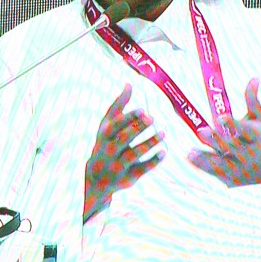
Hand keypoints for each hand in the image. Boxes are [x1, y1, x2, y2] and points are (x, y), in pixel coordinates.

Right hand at [84, 85, 164, 222]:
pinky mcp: (128, 177)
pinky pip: (142, 169)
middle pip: (124, 139)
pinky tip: (164, 151)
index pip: (115, 125)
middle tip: (153, 119)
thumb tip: (129, 83)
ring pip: (134, 154)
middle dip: (138, 128)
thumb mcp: (107, 125)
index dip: (129, 118)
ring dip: (150, 143)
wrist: (96, 178)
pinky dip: (153, 161)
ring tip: (163, 133)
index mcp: (104, 136)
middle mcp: (109, 150)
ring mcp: (117, 165)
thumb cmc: (105, 143)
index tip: (142, 110)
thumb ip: (118, 105)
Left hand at [187, 78, 260, 185]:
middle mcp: (246, 152)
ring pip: (220, 161)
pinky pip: (211, 170)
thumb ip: (253, 101)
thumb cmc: (258, 142)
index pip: (245, 130)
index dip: (233, 123)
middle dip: (216, 139)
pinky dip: (200, 163)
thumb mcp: (259, 123)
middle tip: (202, 131)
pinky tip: (188, 155)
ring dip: (205, 155)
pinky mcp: (225, 175)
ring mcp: (236, 166)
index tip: (220, 117)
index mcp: (255, 137)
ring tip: (191, 149)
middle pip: (230, 145)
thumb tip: (255, 77)